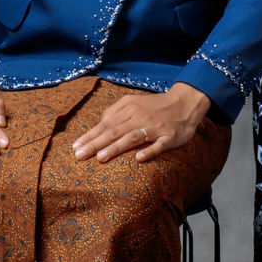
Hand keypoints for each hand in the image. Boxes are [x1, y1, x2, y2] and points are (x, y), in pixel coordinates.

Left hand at [72, 83, 210, 163]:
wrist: (186, 102)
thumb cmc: (156, 106)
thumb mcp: (135, 102)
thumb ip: (116, 111)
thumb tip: (100, 124)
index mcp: (130, 108)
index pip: (106, 123)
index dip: (90, 135)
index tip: (75, 147)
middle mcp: (140, 117)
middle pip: (115, 131)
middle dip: (96, 143)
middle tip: (80, 155)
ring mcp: (155, 127)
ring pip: (133, 137)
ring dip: (116, 147)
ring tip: (101, 157)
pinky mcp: (170, 137)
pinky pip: (158, 145)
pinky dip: (149, 151)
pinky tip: (139, 159)